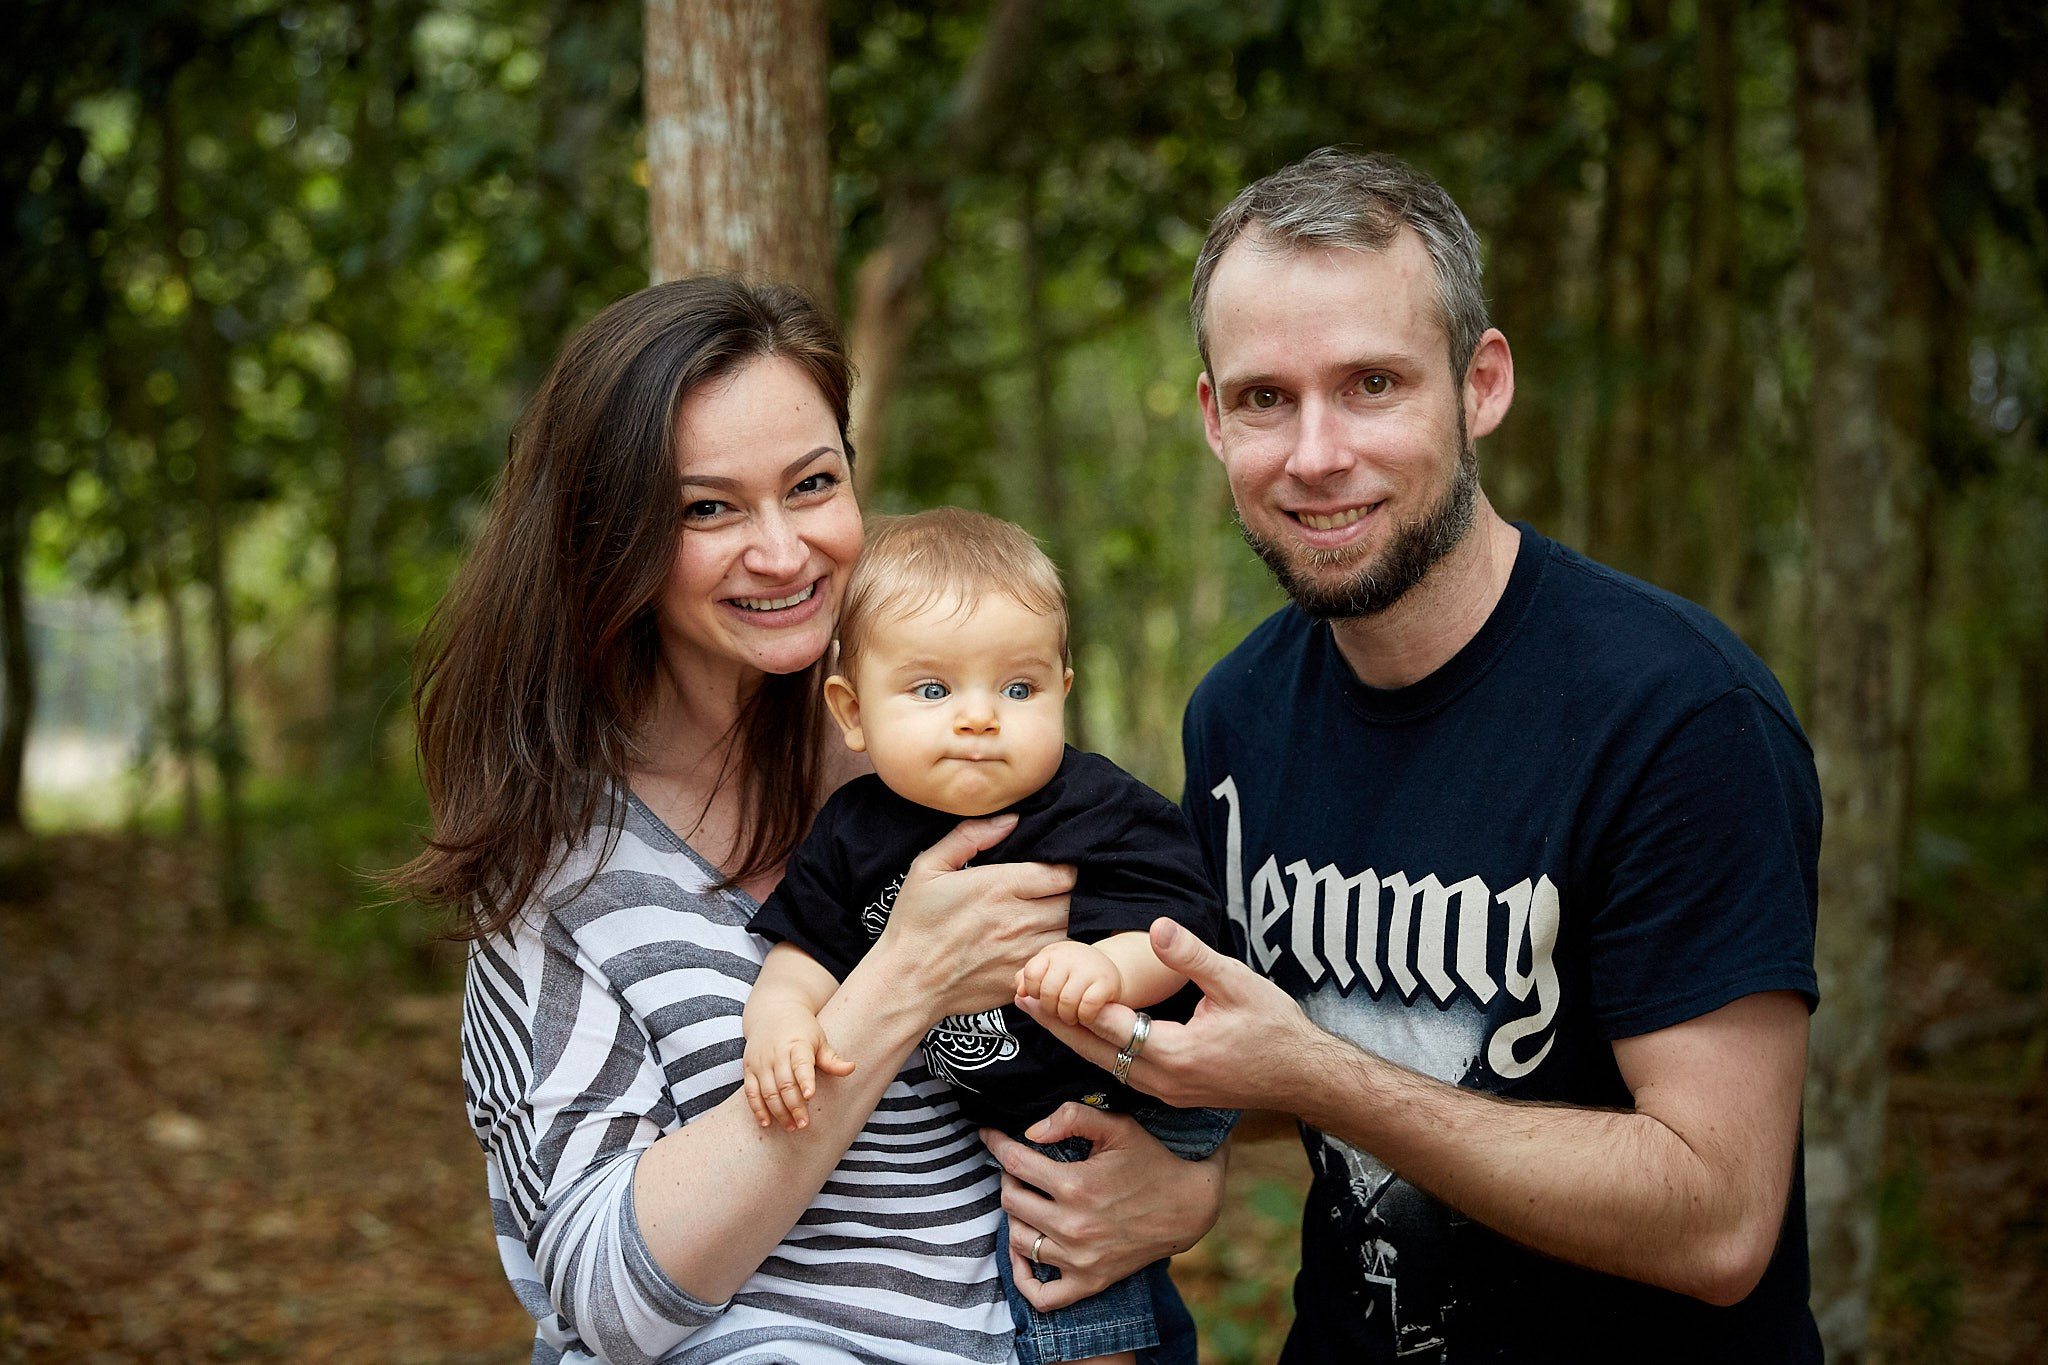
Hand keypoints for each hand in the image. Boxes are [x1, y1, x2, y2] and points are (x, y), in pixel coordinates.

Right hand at [742, 1008, 853, 1130]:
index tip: (810, 1095)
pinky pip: (751, 1092)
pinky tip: (767, 1123)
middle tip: (804, 1124)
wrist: (772, 1012)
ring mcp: (760, 1062)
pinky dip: (757, 1109)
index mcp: (797, 1044)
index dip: (805, 1080)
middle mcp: (776, 1053)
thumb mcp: (819, 1039)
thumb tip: (852, 1068)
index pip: (801, 1064)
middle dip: (794, 1106)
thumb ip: (831, 1059)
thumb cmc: (802, 1029)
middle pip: (784, 1083)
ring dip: (779, 1112)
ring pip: (768, 1091)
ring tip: (791, 1127)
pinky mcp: (749, 1069)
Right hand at [872, 815, 1073, 1021]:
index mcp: (999, 886)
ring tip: (1055, 916)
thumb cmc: (915, 924)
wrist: (907, 982)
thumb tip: (1011, 819)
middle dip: (1073, 893)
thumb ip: (969, 835)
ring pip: (1073, 931)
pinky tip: (1048, 946)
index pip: (1063, 872)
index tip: (1055, 868)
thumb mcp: (928, 867)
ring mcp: (1024, 952)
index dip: (1067, 867)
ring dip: (1071, 922)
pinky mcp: (1023, 978)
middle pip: (1075, 901)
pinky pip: (1059, 961)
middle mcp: (1019, 919)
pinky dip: (1061, 952)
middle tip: (1058, 892)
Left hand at [981, 1105, 1223, 1309]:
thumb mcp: (1118, 1127)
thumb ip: (1072, 1117)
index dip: (996, 1143)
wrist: (1188, 1207)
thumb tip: (1030, 1131)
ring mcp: (1079, 1259)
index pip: (1014, 1162)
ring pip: (1018, 1240)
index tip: (989, 1135)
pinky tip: (1024, 1251)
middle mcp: (1073, 1226)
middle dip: (1008, 1177)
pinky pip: (1041, 1295)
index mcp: (1076, 1185)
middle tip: (1018, 1166)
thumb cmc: (1151, 1161)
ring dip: (1015, 1217)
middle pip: (1011, 1200)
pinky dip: (1023, 1276)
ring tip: (1025, 1199)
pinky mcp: (1088, 1282)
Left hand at [1014, 918, 1321, 1113]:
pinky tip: (1084, 1034)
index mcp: (1175, 1055)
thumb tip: (1157, 925)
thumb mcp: (1238, 983)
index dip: (1074, 1004)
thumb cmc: (1276, 1029)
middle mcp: (1163, 1081)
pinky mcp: (1173, 1094)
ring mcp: (1167, 1093)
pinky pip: (1123, 1072)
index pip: (1112, 1027)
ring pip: (1106, 1065)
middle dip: (1058, 1025)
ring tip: (1041, 1013)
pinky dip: (1098, 1051)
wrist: (1305, 1078)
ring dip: (1073, 1039)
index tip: (1041, 984)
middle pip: (1096, 1052)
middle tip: (1022, 998)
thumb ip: (1193, 956)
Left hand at [1016, 940, 1122, 1024]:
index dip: (1033, 991)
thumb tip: (1019, 993)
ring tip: (1071, 1016)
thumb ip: (1028, 981)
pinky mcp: (1106, 982)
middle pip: (1048, 992)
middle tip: (1059, 1011)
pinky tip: (1085, 1016)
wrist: (1107, 970)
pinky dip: (1084, 1017)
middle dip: (1051, 1009)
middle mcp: (1070, 957)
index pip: (1031, 974)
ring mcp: (1089, 969)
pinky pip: (1087, 1006)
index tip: (1042, 996)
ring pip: (1066, 1002)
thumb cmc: (1071, 974)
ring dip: (1067, 1016)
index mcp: (1052, 953)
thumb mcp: (1048, 971)